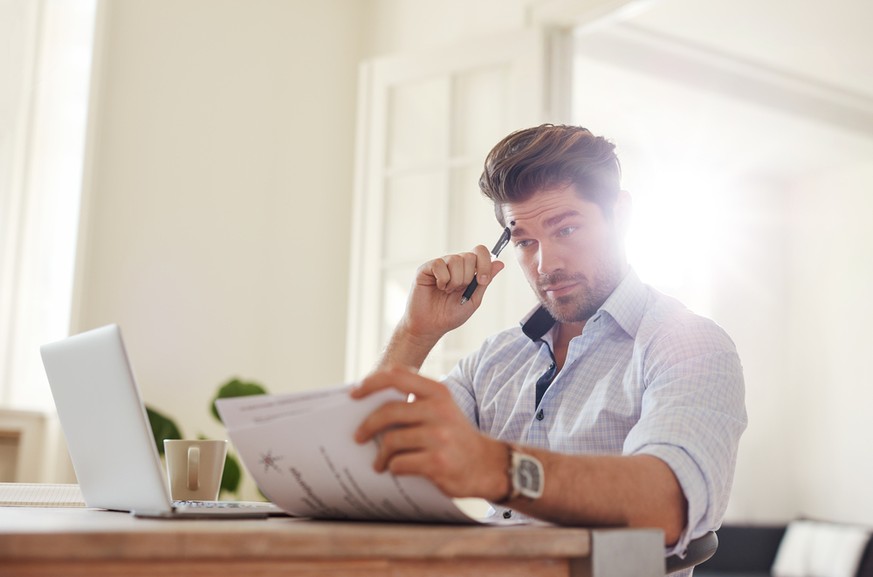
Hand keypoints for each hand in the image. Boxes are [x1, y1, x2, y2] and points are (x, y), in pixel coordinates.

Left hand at [351, 366, 508, 500]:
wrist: (488, 466)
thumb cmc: (456, 437)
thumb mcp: (442, 409)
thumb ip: (415, 402)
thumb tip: (370, 402)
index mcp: (438, 392)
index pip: (397, 376)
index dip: (371, 383)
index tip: (354, 394)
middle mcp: (439, 410)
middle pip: (388, 412)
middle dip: (367, 426)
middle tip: (358, 437)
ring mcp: (440, 436)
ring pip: (391, 441)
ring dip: (380, 455)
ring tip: (380, 462)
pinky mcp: (437, 462)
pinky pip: (400, 464)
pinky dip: (394, 469)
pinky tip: (397, 470)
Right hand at [401, 245, 505, 345]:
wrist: (431, 326)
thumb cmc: (450, 314)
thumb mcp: (474, 299)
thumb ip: (485, 280)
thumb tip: (500, 263)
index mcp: (468, 270)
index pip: (480, 252)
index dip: (485, 263)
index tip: (482, 281)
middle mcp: (455, 264)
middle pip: (470, 256)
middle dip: (467, 278)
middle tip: (458, 291)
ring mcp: (441, 264)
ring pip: (456, 260)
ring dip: (454, 281)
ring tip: (447, 291)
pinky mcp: (426, 268)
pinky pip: (439, 265)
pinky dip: (442, 280)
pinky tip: (438, 287)